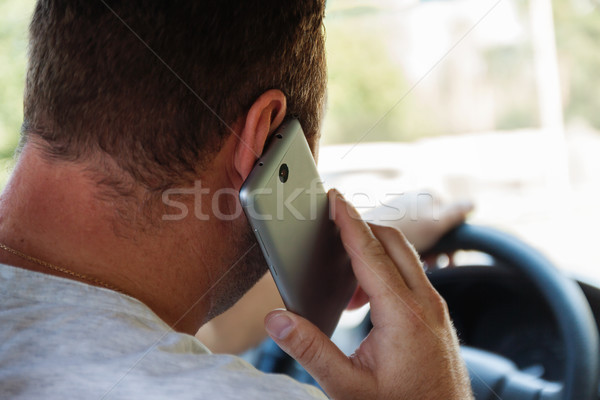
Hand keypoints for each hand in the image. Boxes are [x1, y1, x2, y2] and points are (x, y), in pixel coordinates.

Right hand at [264, 189, 472, 399]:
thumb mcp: (347, 387)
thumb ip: (310, 350)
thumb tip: (276, 320)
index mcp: (402, 315)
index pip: (370, 253)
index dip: (349, 222)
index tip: (336, 198)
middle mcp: (426, 303)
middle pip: (393, 243)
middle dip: (362, 226)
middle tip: (332, 221)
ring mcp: (436, 309)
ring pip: (405, 257)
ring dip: (373, 251)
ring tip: (341, 276)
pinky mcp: (437, 316)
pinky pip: (411, 276)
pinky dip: (386, 271)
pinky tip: (364, 300)